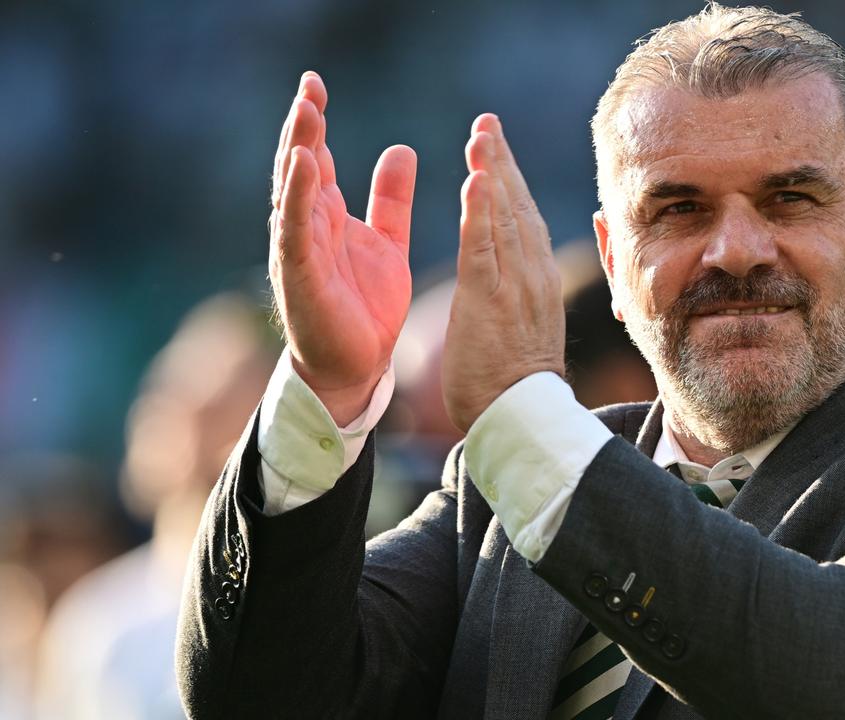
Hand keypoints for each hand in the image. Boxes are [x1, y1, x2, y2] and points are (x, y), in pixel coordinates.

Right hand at [269, 72, 416, 425]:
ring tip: (304, 112)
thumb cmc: (366, 306)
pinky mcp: (301, 274)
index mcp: (327, 215)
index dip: (315, 122)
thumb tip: (401, 149)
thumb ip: (391, 199)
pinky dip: (297, 197)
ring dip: (297, 150)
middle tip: (308, 86)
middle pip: (299, 165)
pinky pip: (296, 229)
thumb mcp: (387, 241)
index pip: (317, 158)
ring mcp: (300, 249)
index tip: (316, 84)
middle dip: (302, 126)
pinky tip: (302, 166)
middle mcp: (307, 226)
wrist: (359, 366)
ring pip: (293, 191)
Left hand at [442, 114, 565, 431]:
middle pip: (518, 207)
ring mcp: (514, 285)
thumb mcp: (528, 329)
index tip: (496, 148)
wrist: (522, 416)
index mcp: (538, 280)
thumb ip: (524, 297)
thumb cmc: (518, 382)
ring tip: (481, 134)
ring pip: (504, 217)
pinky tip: (475, 180)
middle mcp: (532, 275)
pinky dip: (481, 212)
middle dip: (502, 162)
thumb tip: (526, 280)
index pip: (525, 219)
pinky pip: (484, 247)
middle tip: (487, 123)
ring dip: (492, 171)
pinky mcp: (490, 300)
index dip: (510, 181)